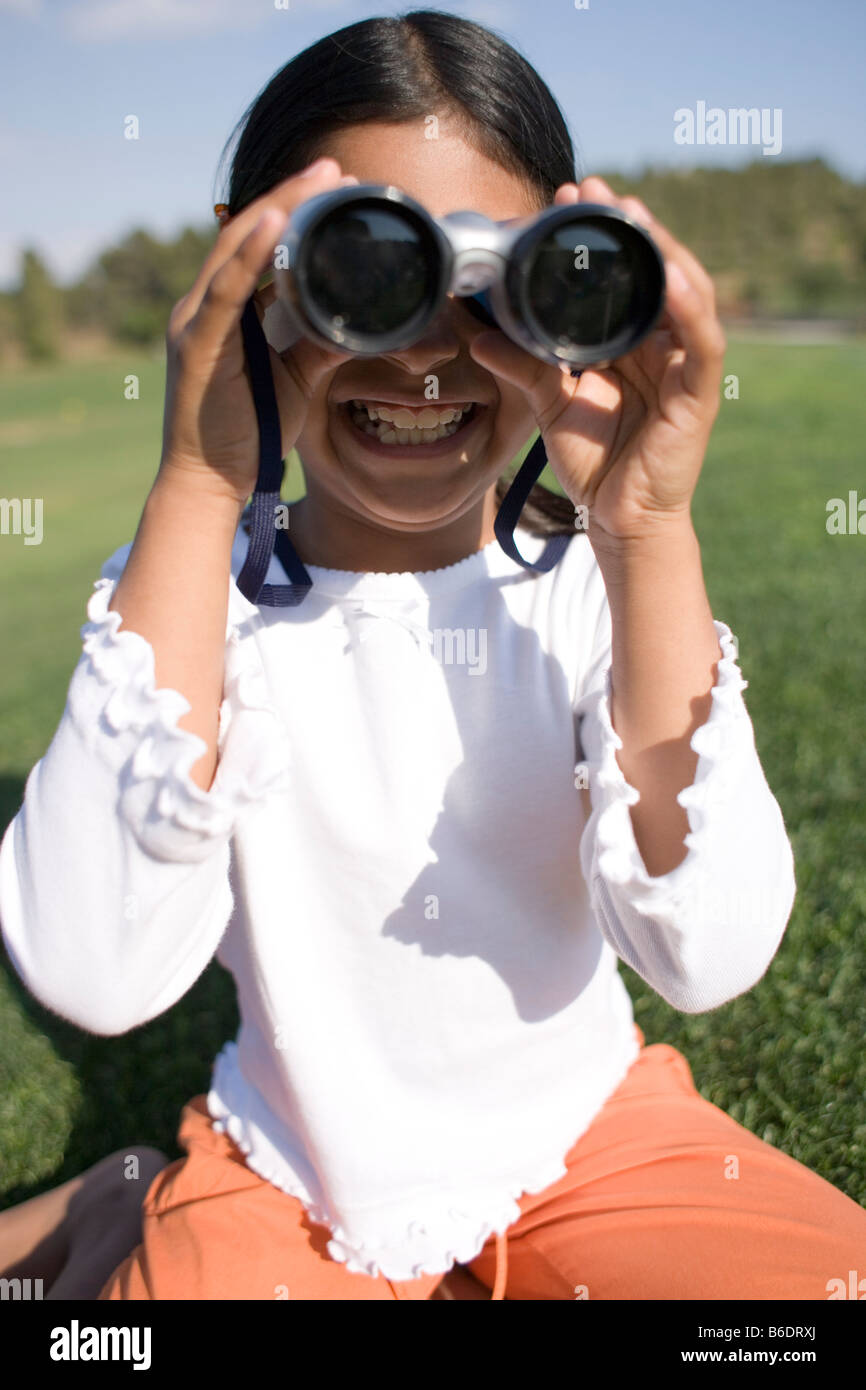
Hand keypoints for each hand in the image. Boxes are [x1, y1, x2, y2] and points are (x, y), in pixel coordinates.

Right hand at [159, 158, 354, 505]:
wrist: (211, 481)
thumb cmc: (249, 432)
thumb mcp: (297, 378)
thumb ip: (320, 344)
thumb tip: (358, 321)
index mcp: (224, 311)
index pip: (256, 246)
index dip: (291, 210)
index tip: (332, 185)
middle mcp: (204, 306)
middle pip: (247, 233)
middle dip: (290, 196)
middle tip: (334, 168)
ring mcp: (197, 321)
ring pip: (236, 248)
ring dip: (278, 208)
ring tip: (317, 180)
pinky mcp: (199, 342)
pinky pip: (227, 288)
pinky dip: (251, 251)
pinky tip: (275, 221)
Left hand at [468, 176, 726, 541]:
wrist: (618, 520)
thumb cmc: (594, 463)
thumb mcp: (551, 403)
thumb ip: (521, 364)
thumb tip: (474, 333)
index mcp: (629, 341)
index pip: (617, 274)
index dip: (594, 235)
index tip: (559, 200)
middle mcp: (660, 343)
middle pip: (651, 269)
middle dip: (625, 225)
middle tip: (587, 189)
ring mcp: (683, 365)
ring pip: (683, 290)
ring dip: (660, 248)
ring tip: (631, 213)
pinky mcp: (698, 393)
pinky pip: (702, 340)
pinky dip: (690, 305)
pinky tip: (672, 275)